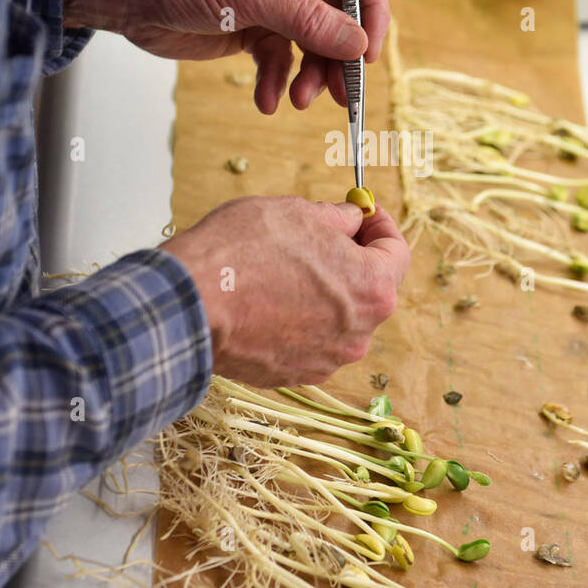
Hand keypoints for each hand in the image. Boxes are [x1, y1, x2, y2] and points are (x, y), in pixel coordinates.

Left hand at [64, 0, 387, 112]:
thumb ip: (308, 20)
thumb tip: (357, 44)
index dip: (370, 12)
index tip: (369, 53)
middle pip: (341, 12)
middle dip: (338, 55)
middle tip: (342, 94)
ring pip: (315, 40)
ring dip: (310, 74)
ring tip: (299, 100)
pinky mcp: (258, 23)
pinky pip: (283, 56)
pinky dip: (277, 79)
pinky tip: (267, 99)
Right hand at [164, 196, 409, 385]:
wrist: (189, 306)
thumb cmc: (241, 253)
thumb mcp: (296, 212)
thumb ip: (336, 218)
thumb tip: (350, 219)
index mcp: (371, 287)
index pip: (398, 252)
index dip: (381, 226)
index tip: (363, 214)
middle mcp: (359, 332)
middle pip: (371, 289)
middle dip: (353, 259)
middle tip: (325, 236)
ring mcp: (328, 359)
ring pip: (340, 318)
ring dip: (326, 293)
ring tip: (288, 269)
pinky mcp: (295, 375)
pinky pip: (311, 341)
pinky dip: (301, 320)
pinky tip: (270, 300)